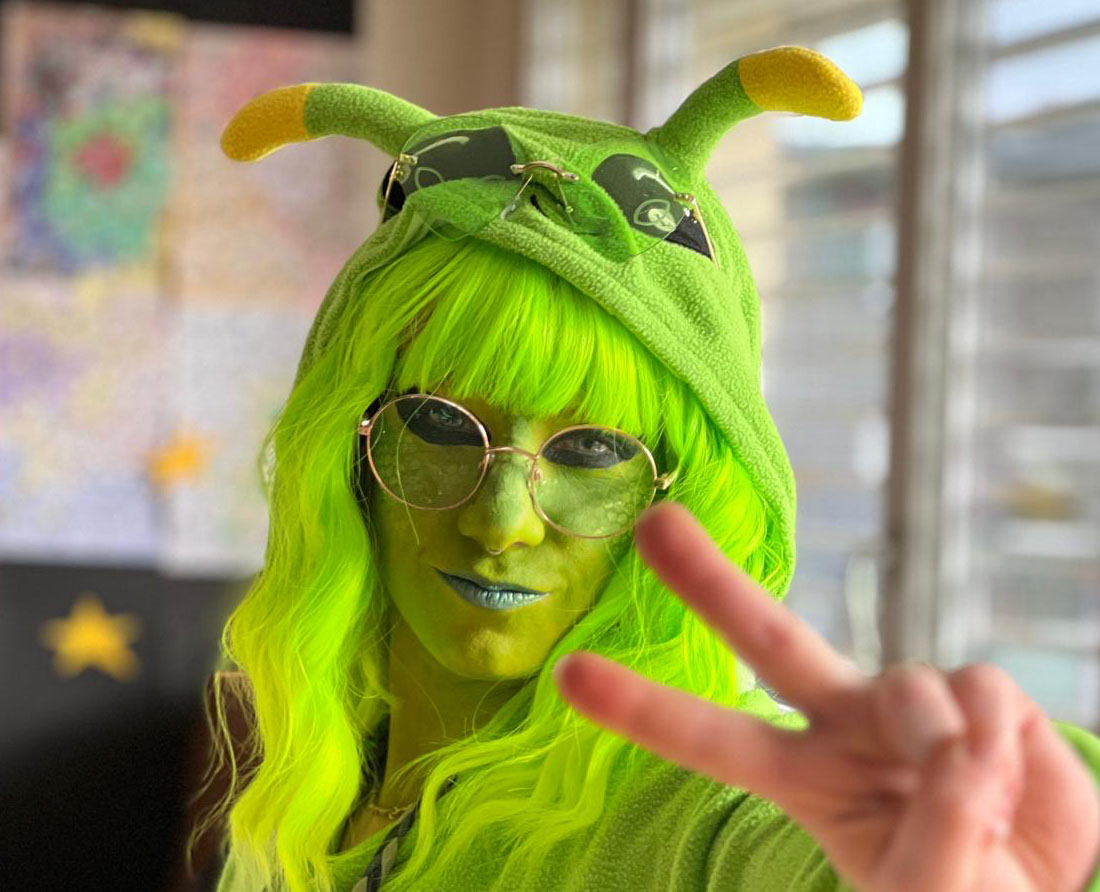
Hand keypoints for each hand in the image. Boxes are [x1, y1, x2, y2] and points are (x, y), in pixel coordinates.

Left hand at [553, 502, 1099, 891]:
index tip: (569, 673)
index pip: (710, 738)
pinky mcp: (980, 693)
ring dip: (939, 749)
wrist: (1039, 887)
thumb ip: (936, 838)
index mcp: (801, 776)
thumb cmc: (956, 888)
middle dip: (710, 581)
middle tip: (653, 523)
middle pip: (767, 637)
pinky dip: (1005, 749)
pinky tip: (1011, 779)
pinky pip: (982, 697)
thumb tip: (960, 751)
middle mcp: (842, 722)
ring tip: (980, 805)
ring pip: (909, 687)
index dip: (643, 707)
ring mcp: (906, 702)